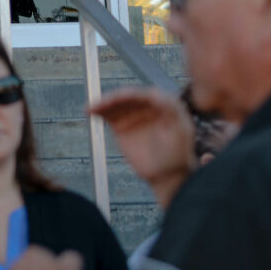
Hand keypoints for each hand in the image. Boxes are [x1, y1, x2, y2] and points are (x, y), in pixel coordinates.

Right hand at [89, 87, 194, 207]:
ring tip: (90, 108)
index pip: (146, 95)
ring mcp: (133, 115)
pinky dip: (98, 111)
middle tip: (102, 104)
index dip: (133, 94)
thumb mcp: (180, 130)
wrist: (166, 175)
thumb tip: (155, 94)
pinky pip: (108, 114)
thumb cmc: (177, 154)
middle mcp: (147, 106)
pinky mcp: (121, 125)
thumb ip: (171, 110)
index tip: (121, 97)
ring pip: (116, 104)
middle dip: (114, 98)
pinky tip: (90, 112)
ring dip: (102, 103)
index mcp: (164, 104)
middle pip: (128, 97)